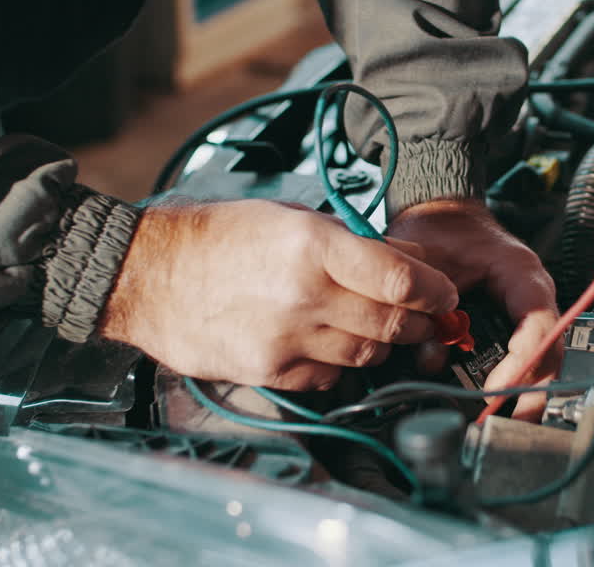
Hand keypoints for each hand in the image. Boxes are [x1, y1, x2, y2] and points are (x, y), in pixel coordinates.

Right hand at [98, 198, 458, 389]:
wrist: (148, 275)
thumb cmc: (218, 237)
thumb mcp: (289, 217)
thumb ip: (348, 241)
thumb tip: (404, 262)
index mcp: (313, 246)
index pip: (402, 280)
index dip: (435, 290)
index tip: (445, 293)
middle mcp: (305, 294)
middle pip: (393, 323)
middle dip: (420, 322)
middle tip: (427, 317)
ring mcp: (287, 339)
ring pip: (367, 354)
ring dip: (383, 343)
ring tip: (380, 328)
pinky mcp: (269, 371)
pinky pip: (330, 376)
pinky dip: (341, 364)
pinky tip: (330, 345)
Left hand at [387, 200, 560, 420]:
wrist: (445, 215)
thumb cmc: (443, 230)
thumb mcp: (431, 260)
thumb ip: (430, 307)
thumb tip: (429, 356)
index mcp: (522, 276)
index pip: (538, 326)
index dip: (521, 363)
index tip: (494, 388)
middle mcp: (533, 298)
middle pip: (551, 354)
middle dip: (533, 394)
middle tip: (509, 425)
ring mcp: (527, 313)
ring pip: (542, 362)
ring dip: (522, 392)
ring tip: (500, 420)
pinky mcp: (513, 325)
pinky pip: (520, 359)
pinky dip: (507, 382)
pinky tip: (490, 400)